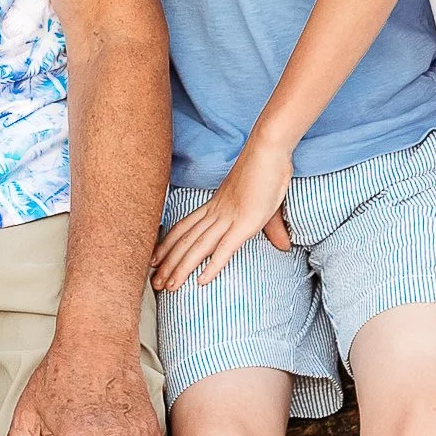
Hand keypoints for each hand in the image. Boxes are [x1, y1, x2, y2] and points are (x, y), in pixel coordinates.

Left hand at [152, 134, 294, 290]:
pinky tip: (201, 281)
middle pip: (185, 241)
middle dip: (167, 264)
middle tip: (153, 284)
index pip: (184, 228)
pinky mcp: (245, 222)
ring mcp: (229, 217)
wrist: (269, 148)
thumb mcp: (267, 204)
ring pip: (198, 248)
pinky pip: (224, 248)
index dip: (167, 246)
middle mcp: (216, 213)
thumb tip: (282, 245)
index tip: (153, 260)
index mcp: (215, 205)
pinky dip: (212, 265)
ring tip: (168, 287)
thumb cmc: (267, 170)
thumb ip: (271, 228)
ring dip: (181, 269)